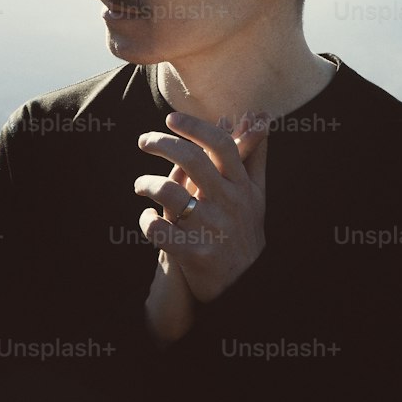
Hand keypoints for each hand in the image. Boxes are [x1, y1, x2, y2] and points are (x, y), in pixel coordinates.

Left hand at [134, 109, 268, 305]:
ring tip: (141, 185)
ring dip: (148, 183)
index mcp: (241, 186)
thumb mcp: (257, 193)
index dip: (195, 127)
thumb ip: (255, 155)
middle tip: (144, 140)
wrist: (245, 284)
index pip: (221, 145)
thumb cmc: (246, 231)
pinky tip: (146, 218)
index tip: (170, 118)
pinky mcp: (195, 255)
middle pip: (192, 161)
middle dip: (162, 144)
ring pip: (170, 193)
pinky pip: (160, 231)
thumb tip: (261, 117)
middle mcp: (228, 204)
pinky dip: (146, 221)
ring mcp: (211, 229)